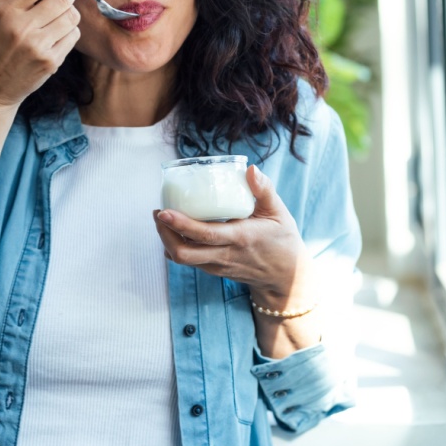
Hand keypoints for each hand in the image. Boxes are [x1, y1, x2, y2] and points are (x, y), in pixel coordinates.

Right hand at [0, 0, 81, 108]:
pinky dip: (68, 32)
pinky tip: (54, 36)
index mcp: (6, 8)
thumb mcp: (0, 10)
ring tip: (56, 17)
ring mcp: (37, 46)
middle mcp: (21, 26)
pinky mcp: (50, 62)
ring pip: (72, 16)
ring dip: (69, 13)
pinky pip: (73, 36)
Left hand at [153, 165, 316, 308]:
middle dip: (164, 233)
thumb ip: (264, 190)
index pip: (205, 234)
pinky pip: (189, 261)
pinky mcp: (214, 270)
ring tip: (163, 218)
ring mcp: (218, 266)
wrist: (286, 276)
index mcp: (241, 238)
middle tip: (159, 212)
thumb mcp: (279, 213)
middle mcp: (226, 255)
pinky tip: (175, 230)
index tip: (164, 211)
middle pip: (184, 253)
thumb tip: (250, 169)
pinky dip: (176, 246)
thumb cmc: (282, 240)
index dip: (181, 224)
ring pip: (183, 259)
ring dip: (167, 239)